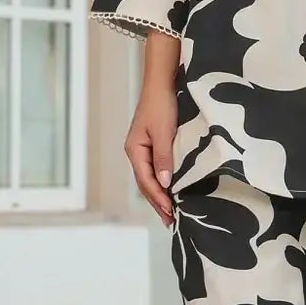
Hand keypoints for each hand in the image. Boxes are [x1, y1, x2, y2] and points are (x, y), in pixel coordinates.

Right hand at [123, 32, 180, 225]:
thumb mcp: (164, 131)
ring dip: (159, 195)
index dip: (159, 198)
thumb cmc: (162, 105)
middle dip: (157, 202)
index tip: (171, 212)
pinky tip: (169, 190)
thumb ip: (164, 157)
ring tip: (169, 213)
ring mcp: (143, 149)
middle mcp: (136, 152)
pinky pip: (155, 169)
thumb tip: (165, 183)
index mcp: (135, 150)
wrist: (161, 82)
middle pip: (146, 183)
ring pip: (150, 178)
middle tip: (170, 221)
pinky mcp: (152, 144)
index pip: (147, 181)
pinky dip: (162, 183)